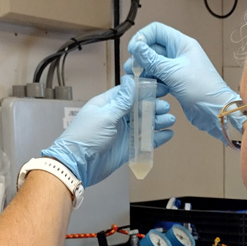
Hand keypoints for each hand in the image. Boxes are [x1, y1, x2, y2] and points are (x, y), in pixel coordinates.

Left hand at [41, 77, 174, 187]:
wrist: (77, 165)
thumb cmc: (85, 136)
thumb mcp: (105, 115)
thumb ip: (122, 101)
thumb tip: (131, 80)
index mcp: (108, 104)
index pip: (129, 92)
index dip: (145, 89)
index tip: (160, 88)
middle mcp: (116, 117)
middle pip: (140, 108)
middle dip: (154, 106)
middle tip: (165, 107)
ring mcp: (122, 133)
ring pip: (144, 124)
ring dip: (157, 121)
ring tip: (169, 120)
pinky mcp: (127, 148)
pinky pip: (144, 141)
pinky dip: (156, 138)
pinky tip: (167, 134)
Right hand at [126, 22, 235, 141]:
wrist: (216, 111)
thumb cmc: (202, 89)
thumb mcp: (173, 73)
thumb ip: (152, 60)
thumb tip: (136, 46)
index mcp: (182, 44)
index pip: (157, 30)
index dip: (142, 37)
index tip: (133, 51)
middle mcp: (179, 53)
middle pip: (153, 47)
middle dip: (140, 57)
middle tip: (132, 70)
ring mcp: (177, 68)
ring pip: (153, 63)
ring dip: (144, 70)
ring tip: (136, 80)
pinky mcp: (175, 81)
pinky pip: (158, 76)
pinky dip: (150, 80)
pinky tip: (146, 88)